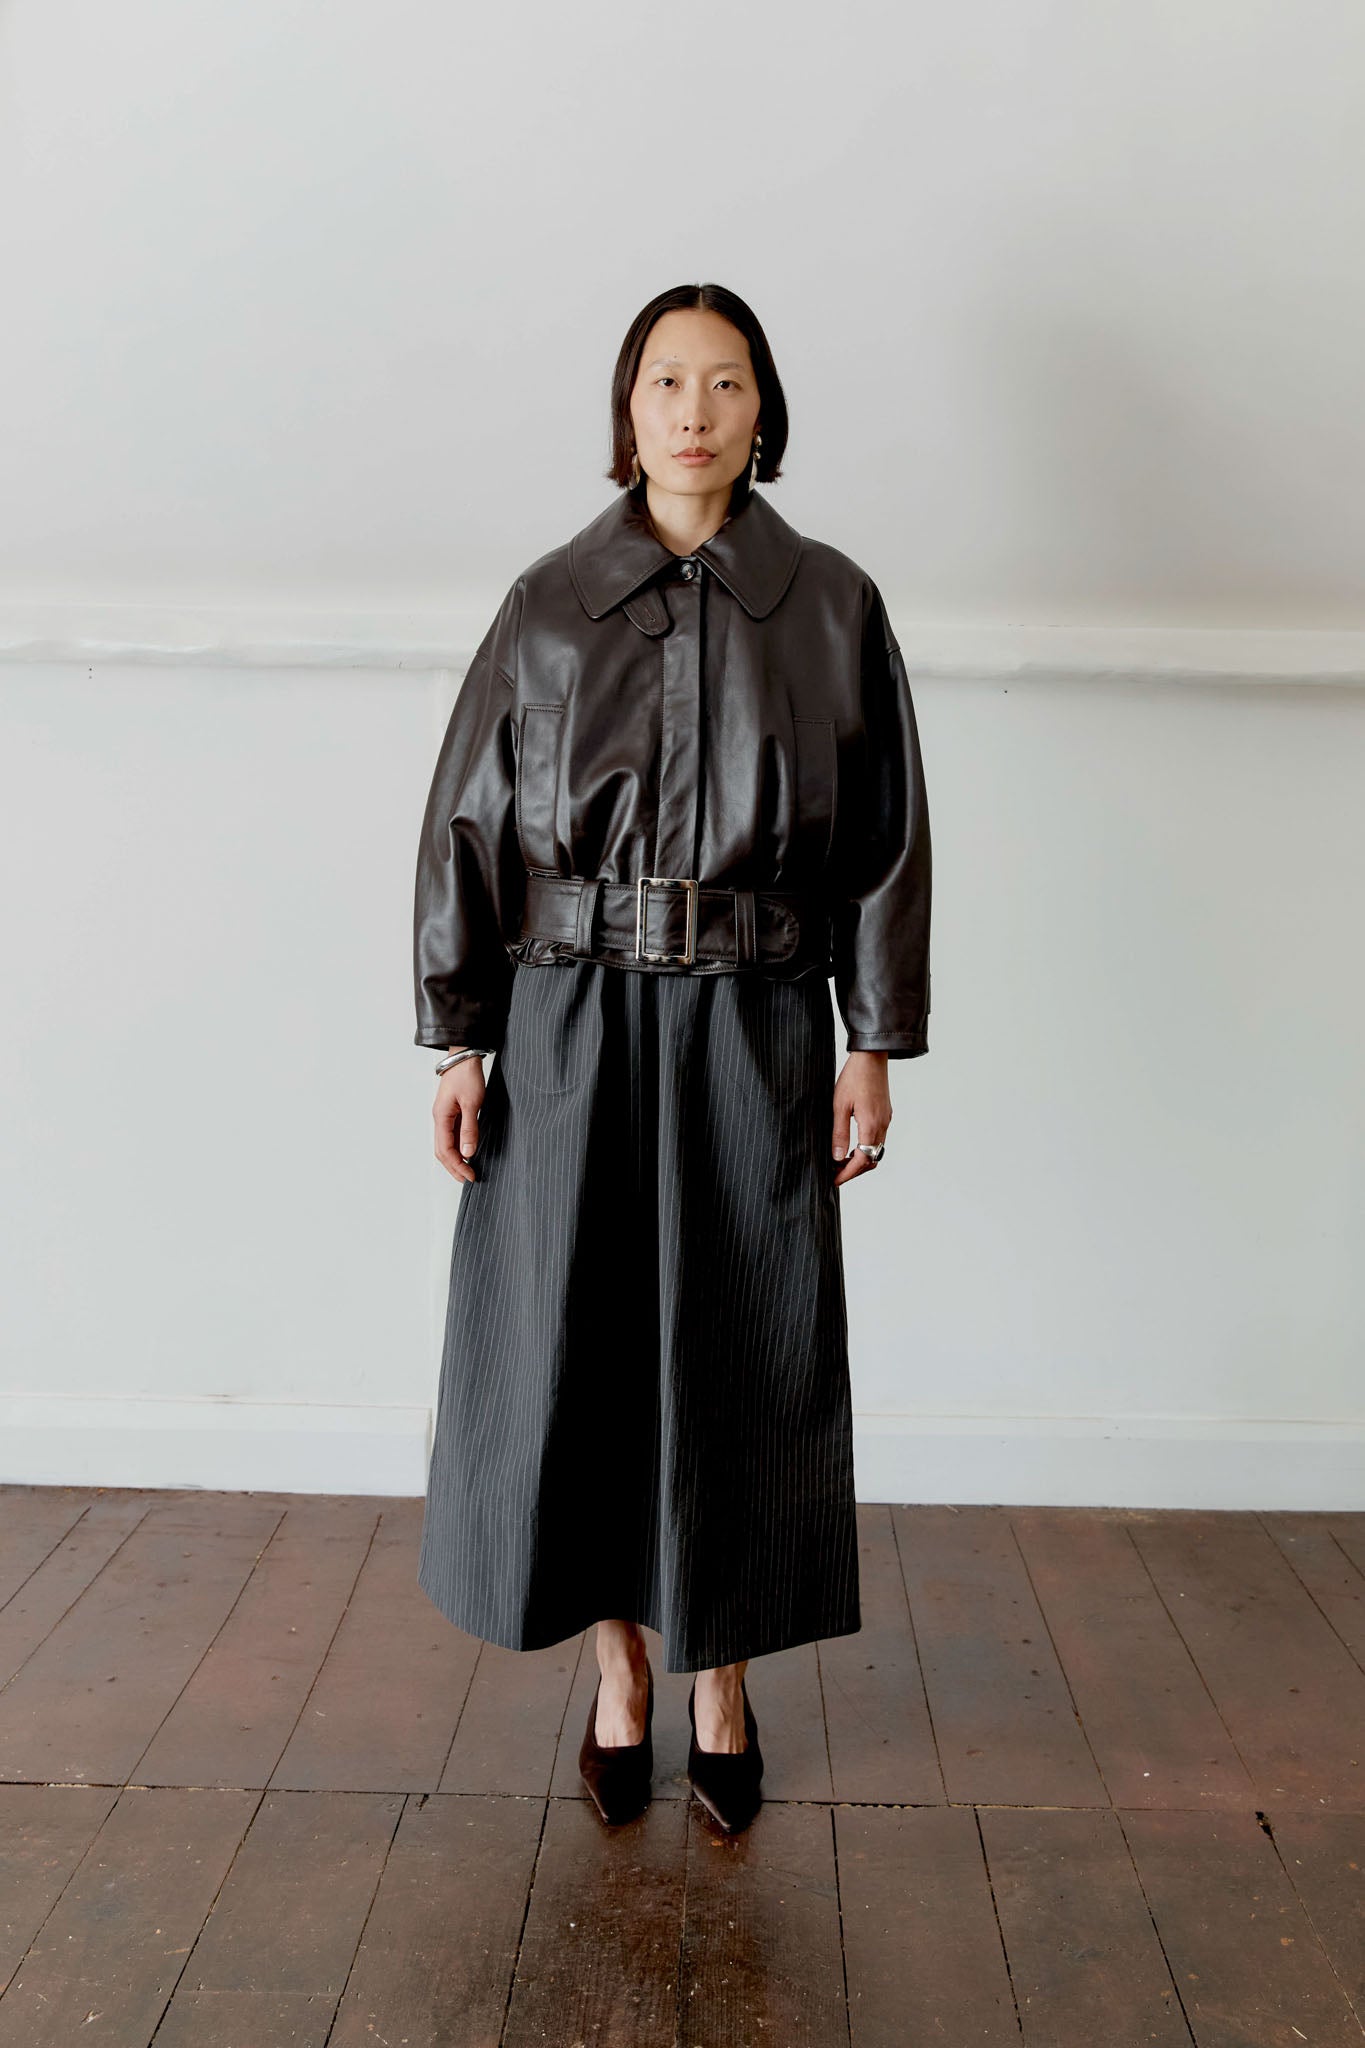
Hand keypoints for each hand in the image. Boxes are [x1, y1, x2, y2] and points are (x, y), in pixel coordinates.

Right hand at [433, 1056, 486, 1183]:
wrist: (464, 1057)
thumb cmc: (467, 1076)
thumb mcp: (472, 1103)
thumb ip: (470, 1128)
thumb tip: (467, 1153)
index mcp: (441, 1117)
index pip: (445, 1150)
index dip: (457, 1165)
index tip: (470, 1175)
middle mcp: (439, 1119)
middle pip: (441, 1151)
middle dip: (453, 1167)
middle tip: (468, 1178)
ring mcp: (444, 1116)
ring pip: (445, 1145)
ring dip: (454, 1159)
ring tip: (466, 1170)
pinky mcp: (451, 1112)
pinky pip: (451, 1135)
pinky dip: (457, 1148)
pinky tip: (466, 1153)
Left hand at [832, 1051, 890, 1187]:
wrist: (872, 1056)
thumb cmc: (854, 1077)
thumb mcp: (839, 1105)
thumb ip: (839, 1133)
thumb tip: (837, 1157)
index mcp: (871, 1126)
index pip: (863, 1161)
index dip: (848, 1174)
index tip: (834, 1180)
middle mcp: (882, 1126)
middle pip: (872, 1160)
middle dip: (854, 1170)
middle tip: (835, 1173)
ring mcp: (886, 1120)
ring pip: (876, 1151)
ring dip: (860, 1160)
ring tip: (840, 1161)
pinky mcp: (885, 1114)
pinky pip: (878, 1139)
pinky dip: (865, 1148)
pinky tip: (851, 1145)